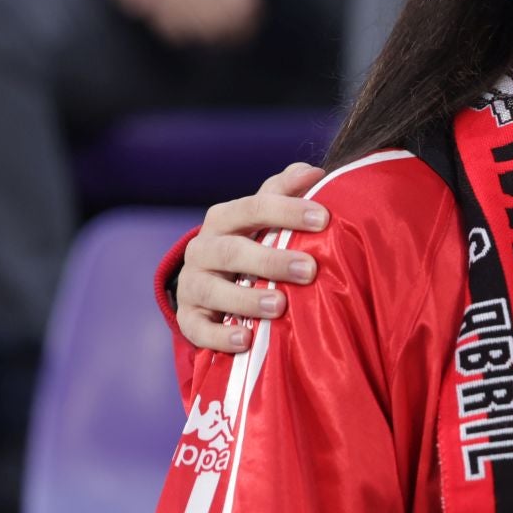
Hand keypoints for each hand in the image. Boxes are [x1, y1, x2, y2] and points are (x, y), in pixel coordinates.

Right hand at [177, 162, 331, 351]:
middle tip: (309, 270)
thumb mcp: (264, 215)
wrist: (209, 282)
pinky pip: (198, 330)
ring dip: (247, 299)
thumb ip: (285, 191)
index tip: (323, 217)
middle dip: (271, 260)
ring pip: (213, 291)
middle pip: (232, 251)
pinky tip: (245, 340)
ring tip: (280, 307)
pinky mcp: (189, 319)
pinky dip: (220, 336)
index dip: (287, 210)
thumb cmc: (249, 242)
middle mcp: (202, 249)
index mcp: (224, 218)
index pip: (254, 207)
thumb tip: (314, 172)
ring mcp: (192, 285)